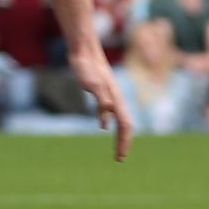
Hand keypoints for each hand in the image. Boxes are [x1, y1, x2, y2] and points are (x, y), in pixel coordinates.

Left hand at [69, 47, 133, 161]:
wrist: (83, 50)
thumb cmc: (86, 66)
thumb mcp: (92, 84)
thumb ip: (101, 99)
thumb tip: (107, 119)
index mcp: (115, 99)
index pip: (125, 125)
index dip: (123, 142)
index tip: (119, 157)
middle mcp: (115, 98)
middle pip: (125, 124)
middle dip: (123, 142)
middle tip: (119, 158)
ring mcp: (109, 95)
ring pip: (119, 118)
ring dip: (118, 134)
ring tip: (116, 147)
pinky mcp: (101, 91)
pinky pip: (109, 111)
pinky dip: (108, 121)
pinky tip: (103, 125)